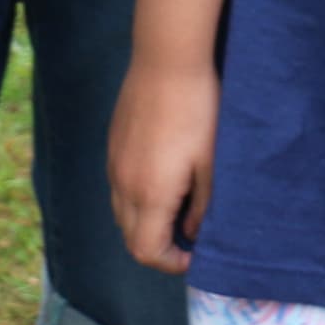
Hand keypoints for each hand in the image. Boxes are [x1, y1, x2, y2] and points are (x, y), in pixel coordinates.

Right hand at [109, 57, 218, 275]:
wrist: (167, 61)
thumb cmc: (197, 111)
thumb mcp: (210, 163)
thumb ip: (202, 206)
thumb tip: (192, 232)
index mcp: (150, 194)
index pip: (146, 252)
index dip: (170, 263)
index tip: (194, 255)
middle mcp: (124, 185)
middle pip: (131, 238)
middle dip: (158, 247)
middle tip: (189, 235)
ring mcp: (114, 164)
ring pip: (122, 213)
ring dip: (146, 222)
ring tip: (178, 207)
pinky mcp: (113, 145)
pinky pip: (119, 187)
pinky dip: (137, 199)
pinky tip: (164, 177)